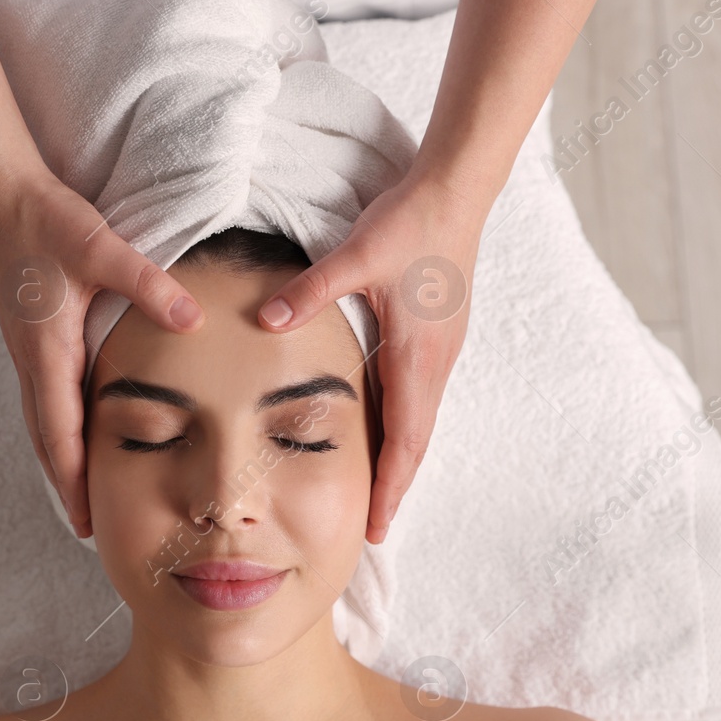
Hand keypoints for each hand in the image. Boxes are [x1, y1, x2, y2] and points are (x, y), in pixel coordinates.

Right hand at [0, 170, 205, 537]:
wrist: (5, 194)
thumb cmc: (47, 221)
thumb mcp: (101, 249)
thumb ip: (147, 284)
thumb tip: (191, 319)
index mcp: (46, 351)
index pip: (58, 432)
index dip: (71, 479)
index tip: (84, 520)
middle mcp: (32, 359)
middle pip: (46, 439)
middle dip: (65, 484)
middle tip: (85, 527)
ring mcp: (29, 350)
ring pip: (42, 420)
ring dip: (61, 459)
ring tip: (82, 495)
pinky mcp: (34, 338)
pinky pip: (45, 398)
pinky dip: (59, 428)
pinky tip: (76, 434)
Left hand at [254, 172, 487, 544]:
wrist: (455, 191)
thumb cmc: (410, 224)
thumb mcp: (356, 256)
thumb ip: (309, 292)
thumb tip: (265, 320)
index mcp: (417, 355)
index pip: (406, 441)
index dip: (390, 488)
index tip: (376, 527)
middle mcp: (434, 361)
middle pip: (416, 442)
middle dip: (395, 488)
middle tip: (374, 529)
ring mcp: (440, 349)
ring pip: (419, 421)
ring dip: (400, 459)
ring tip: (378, 494)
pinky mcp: (436, 336)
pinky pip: (419, 396)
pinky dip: (404, 427)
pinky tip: (384, 431)